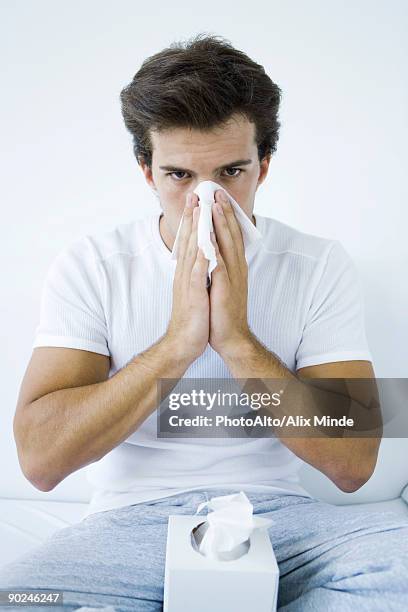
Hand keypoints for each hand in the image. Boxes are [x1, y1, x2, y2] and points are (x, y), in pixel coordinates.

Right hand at [166, 192, 209, 360]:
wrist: (184, 342)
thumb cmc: (193, 317)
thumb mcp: (195, 290)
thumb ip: (196, 272)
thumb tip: (201, 256)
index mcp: (187, 272)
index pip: (190, 241)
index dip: (193, 221)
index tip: (197, 201)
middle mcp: (185, 274)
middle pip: (188, 241)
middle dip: (192, 217)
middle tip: (195, 195)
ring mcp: (188, 284)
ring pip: (191, 252)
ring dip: (195, 231)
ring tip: (199, 211)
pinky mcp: (193, 296)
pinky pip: (197, 274)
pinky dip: (201, 259)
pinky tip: (204, 245)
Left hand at [208, 190, 251, 355]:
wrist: (231, 337)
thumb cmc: (224, 312)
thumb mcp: (223, 285)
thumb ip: (221, 267)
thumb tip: (214, 252)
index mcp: (234, 266)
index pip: (230, 236)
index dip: (224, 216)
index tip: (216, 198)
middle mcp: (236, 268)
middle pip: (230, 235)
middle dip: (223, 212)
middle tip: (216, 192)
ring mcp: (232, 277)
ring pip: (227, 245)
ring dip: (220, 224)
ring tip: (213, 205)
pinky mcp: (225, 289)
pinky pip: (220, 265)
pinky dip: (215, 249)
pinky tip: (210, 237)